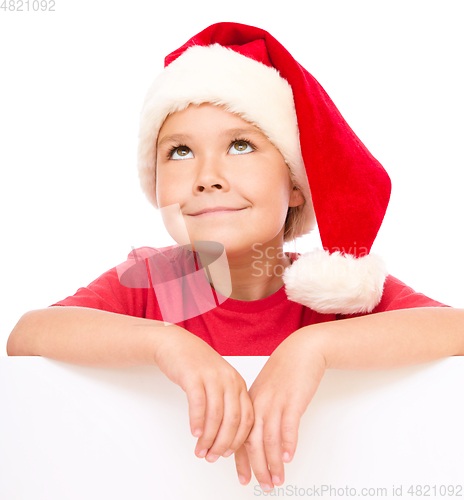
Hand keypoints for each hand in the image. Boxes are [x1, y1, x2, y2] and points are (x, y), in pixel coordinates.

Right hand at [153, 327, 253, 462]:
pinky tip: (194, 433)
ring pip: (216, 415)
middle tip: (212, 457)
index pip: (247, 418)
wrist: (177, 345)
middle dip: (223, 444)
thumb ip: (227, 404)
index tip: (228, 454)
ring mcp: (212, 377)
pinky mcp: (193, 376)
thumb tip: (228, 438)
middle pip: (233, 420)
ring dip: (208, 438)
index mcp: (238, 384)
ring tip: (201, 450)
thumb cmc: (198, 367)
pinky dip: (197, 422)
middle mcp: (229, 379)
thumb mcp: (220, 383)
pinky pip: (198, 404)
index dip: (239, 440)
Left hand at [234, 328, 326, 491]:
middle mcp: (259, 403)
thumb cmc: (285, 370)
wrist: (301, 351)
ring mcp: (275, 402)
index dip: (240, 460)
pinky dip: (288, 443)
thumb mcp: (266, 390)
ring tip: (277, 479)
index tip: (243, 478)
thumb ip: (260, 411)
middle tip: (262, 485)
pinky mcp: (292, 400)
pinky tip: (289, 457)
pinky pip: (288, 425)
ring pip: (269, 439)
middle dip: (256, 468)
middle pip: (252, 442)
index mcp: (250, 402)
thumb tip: (259, 437)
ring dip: (273, 463)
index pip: (239, 436)